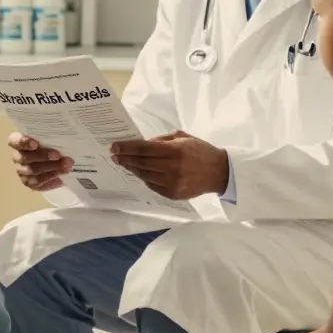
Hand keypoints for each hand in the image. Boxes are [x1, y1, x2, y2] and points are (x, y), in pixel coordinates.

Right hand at [8, 133, 73, 191]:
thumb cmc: (50, 142)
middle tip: (59, 156)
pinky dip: (49, 182)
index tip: (35, 144)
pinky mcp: (28, 182)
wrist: (55, 159)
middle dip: (44, 157)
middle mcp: (17, 156)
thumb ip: (51, 135)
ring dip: (51, 170)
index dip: (24, 143)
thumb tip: (63, 131)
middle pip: (26, 158)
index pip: (15, 141)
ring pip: (33, 172)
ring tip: (66, 168)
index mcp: (17, 141)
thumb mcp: (50, 136)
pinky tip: (61, 181)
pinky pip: (37, 184)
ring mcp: (21, 170)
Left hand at [110, 131, 228, 200]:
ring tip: (124, 163)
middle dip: (125, 158)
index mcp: (175, 150)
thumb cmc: (200, 151)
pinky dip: (144, 177)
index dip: (127, 148)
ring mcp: (172, 183)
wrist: (219, 173)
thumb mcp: (182, 137)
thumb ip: (161, 140)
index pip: (144, 149)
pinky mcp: (172, 194)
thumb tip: (141, 144)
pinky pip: (151, 185)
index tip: (114, 147)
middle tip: (114, 155)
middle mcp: (172, 168)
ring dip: (132, 168)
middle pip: (141, 163)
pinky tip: (139, 172)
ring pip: (144, 175)